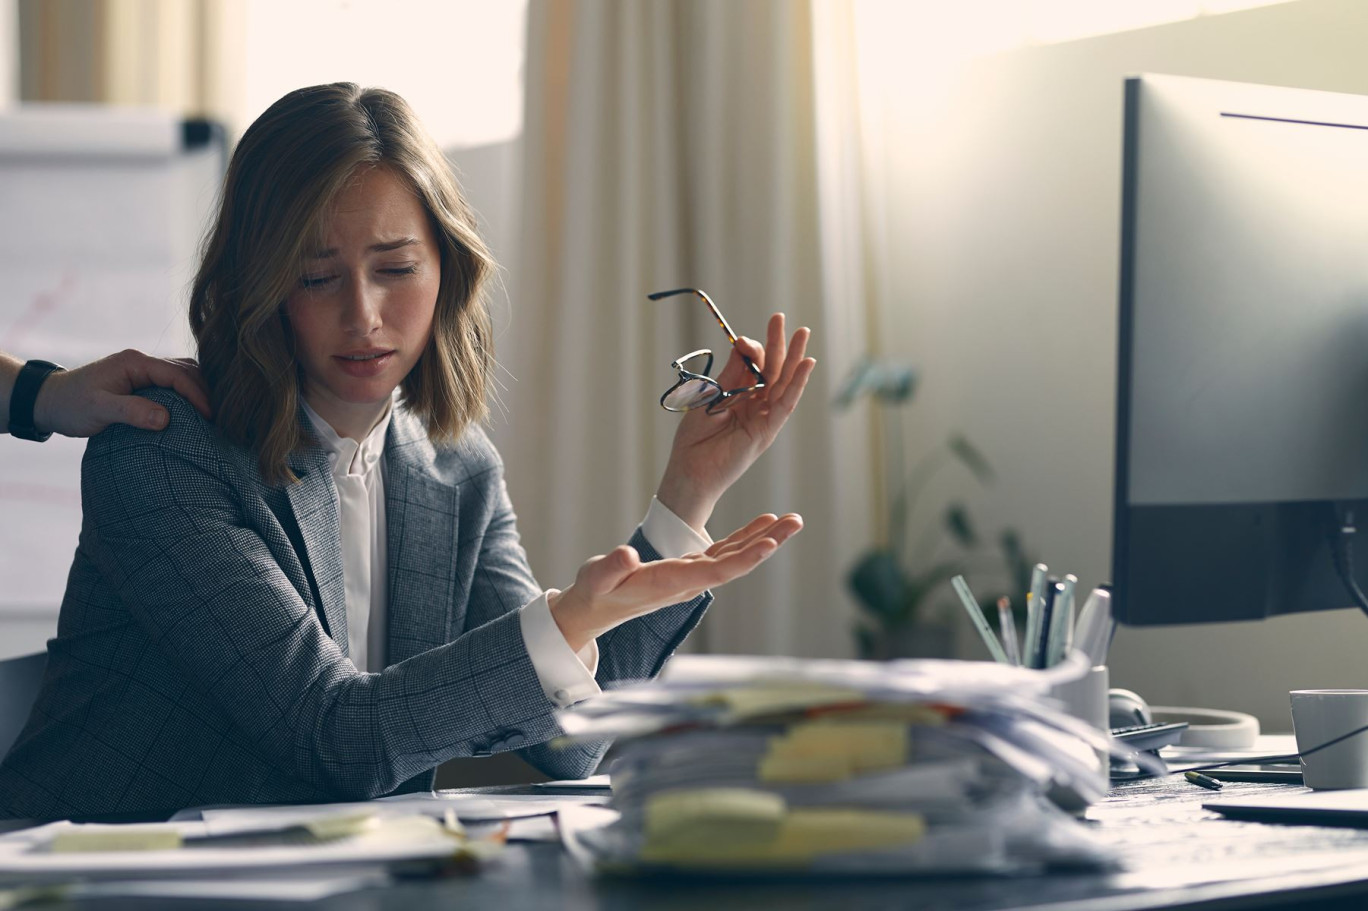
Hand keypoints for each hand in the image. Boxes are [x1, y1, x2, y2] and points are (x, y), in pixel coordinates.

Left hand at [32, 349, 211, 437]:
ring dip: (200, 391)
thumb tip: (166, 419)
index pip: (177, 374)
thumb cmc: (71, 405)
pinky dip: (190, 394)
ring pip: (183, 375)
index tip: (211, 417)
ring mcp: (143, 370)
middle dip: (206, 392)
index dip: (198, 395)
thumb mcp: (99, 410)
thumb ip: (131, 412)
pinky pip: (174, 384)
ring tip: (215, 415)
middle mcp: (142, 362)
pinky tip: (198, 411)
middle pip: (187, 370)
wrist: (49, 401)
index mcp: (135, 362)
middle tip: (221, 417)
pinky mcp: (143, 382)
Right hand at [549, 513, 803, 651]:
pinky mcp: (689, 568)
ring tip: (791, 520)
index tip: (770, 544)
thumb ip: (610, 568)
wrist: (595, 609)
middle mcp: (689, 581)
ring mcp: (692, 575)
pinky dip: (746, 536)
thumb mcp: (595, 579)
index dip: (745, 558)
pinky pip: (725, 551)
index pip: (716, 571)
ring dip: (765, 538)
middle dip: (768, 543)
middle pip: (737, 563)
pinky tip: (764, 523)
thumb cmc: (594, 592)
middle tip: (796, 522)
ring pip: (736, 555)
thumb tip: (627, 554)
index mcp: (671, 582)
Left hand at [656, 313, 815, 529]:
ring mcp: (764, 416)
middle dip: (778, 343)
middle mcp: (755, 404)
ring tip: (803, 333)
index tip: (742, 340)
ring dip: (795, 357)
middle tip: (781, 318)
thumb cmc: (694, 438)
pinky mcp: (768, 430)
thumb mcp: (710, 396)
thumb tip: (743, 342)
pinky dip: (798, 383)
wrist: (690, 470)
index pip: (752, 364)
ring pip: (784, 382)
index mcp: (739, 395)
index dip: (751, 348)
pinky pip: (786, 403)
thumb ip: (730, 373)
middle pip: (772, 369)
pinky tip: (807, 364)